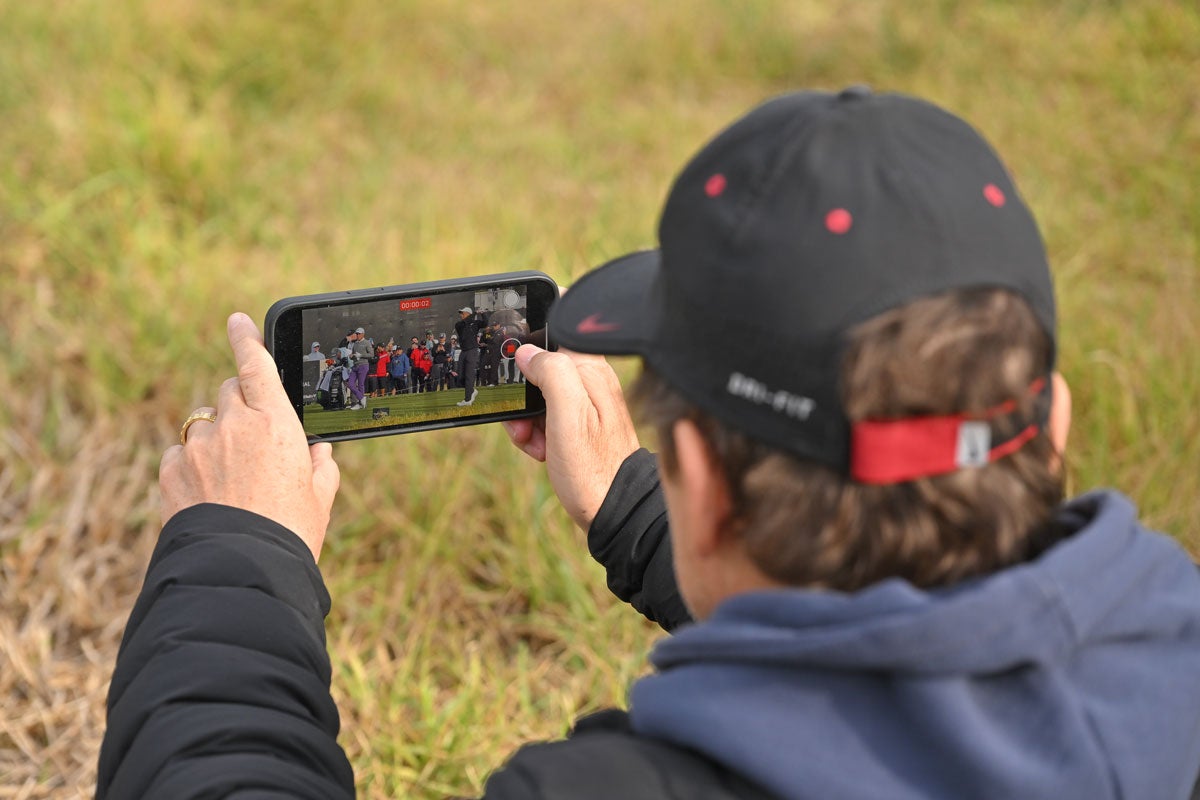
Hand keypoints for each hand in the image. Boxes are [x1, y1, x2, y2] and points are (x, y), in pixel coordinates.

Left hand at [159, 313, 340, 559]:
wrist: (242, 571)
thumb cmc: (290, 533)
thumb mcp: (319, 499)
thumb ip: (320, 467)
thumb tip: (318, 453)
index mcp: (275, 423)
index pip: (255, 364)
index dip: (245, 338)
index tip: (237, 321)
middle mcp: (232, 425)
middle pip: (228, 393)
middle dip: (240, 406)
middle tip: (253, 441)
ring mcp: (196, 448)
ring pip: (203, 427)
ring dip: (215, 441)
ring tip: (231, 483)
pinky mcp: (170, 473)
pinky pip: (178, 456)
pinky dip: (190, 466)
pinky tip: (207, 495)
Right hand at [502, 344, 640, 530]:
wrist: (613, 509)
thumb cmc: (594, 468)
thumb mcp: (568, 416)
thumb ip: (552, 374)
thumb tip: (528, 352)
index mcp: (591, 368)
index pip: (552, 336)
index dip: (529, 353)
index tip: (521, 383)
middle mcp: (590, 379)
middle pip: (540, 368)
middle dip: (522, 397)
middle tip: (525, 425)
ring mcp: (585, 401)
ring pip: (538, 395)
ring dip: (526, 420)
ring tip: (535, 444)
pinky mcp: (579, 422)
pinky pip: (546, 416)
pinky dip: (536, 433)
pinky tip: (543, 451)